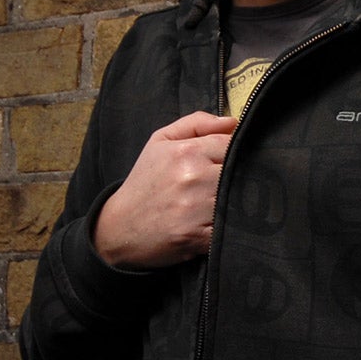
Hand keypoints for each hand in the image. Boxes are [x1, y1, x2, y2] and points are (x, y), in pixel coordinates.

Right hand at [93, 112, 235, 268]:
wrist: (119, 227)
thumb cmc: (145, 183)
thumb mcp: (160, 142)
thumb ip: (197, 124)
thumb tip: (232, 122)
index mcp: (185, 152)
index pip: (232, 144)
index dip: (236, 153)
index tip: (228, 162)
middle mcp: (192, 178)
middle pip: (241, 171)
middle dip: (241, 177)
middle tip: (230, 184)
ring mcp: (195, 209)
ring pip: (238, 199)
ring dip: (237, 202)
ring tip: (223, 203)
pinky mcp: (198, 236)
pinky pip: (229, 227)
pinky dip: (229, 226)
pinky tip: (216, 223)